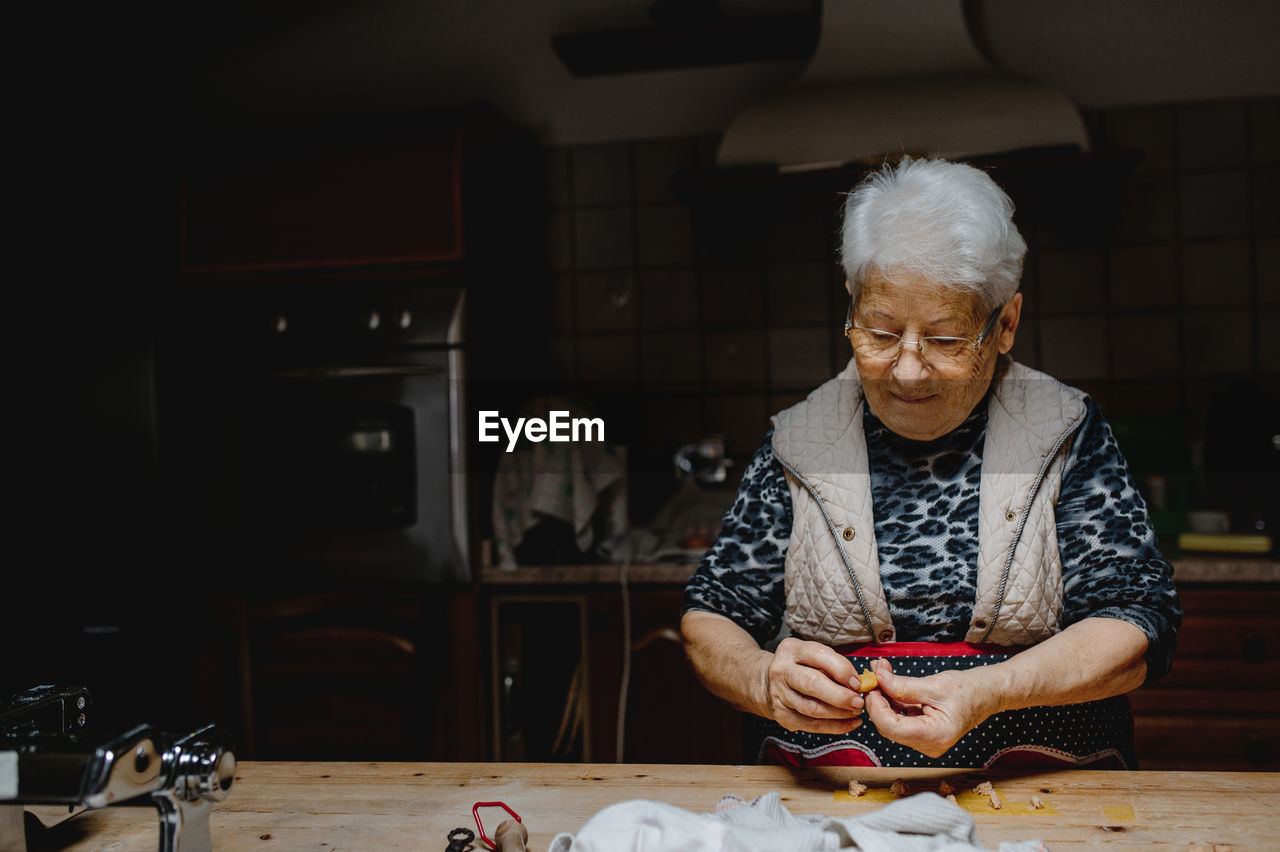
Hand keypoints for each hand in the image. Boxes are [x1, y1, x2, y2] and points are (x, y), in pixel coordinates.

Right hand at [761, 637, 863, 733]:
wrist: (767, 683)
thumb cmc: (799, 668)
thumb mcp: (812, 656)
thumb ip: (833, 664)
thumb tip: (856, 683)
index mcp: (791, 650)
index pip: (818, 655)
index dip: (841, 670)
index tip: (857, 682)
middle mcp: (781, 670)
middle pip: (812, 684)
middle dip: (840, 695)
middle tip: (858, 701)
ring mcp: (779, 694)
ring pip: (812, 708)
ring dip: (839, 713)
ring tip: (855, 712)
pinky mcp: (781, 715)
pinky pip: (810, 725)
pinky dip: (834, 727)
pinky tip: (849, 724)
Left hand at [863, 658, 1000, 757]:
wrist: (987, 693)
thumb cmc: (968, 690)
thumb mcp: (933, 685)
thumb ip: (902, 685)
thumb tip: (878, 678)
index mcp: (935, 736)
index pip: (892, 728)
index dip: (876, 707)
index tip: (871, 686)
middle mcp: (929, 744)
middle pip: (889, 726)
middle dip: (878, 699)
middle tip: (874, 674)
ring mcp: (926, 741)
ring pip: (893, 721)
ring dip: (885, 696)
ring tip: (882, 671)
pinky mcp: (923, 732)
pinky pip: (901, 717)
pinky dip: (894, 700)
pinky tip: (890, 680)